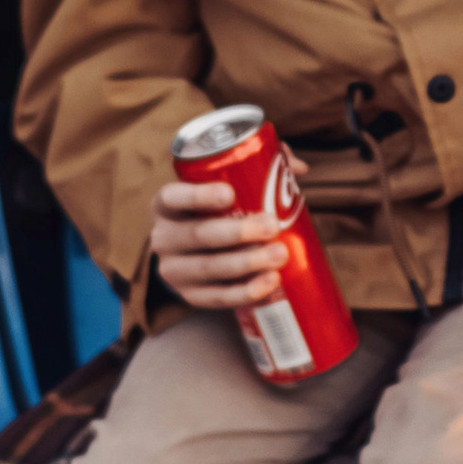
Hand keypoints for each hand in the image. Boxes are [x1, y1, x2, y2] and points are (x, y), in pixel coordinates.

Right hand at [150, 156, 309, 310]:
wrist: (197, 252)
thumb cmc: (217, 210)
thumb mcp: (224, 183)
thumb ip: (259, 165)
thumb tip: (299, 169)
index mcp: (165, 204)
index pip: (172, 197)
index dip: (198, 196)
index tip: (230, 193)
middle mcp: (162, 237)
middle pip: (196, 235)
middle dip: (236, 232)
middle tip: (271, 225)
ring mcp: (174, 270)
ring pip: (208, 268)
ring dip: (246, 262)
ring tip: (279, 254)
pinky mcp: (190, 296)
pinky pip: (217, 297)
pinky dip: (245, 291)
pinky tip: (270, 281)